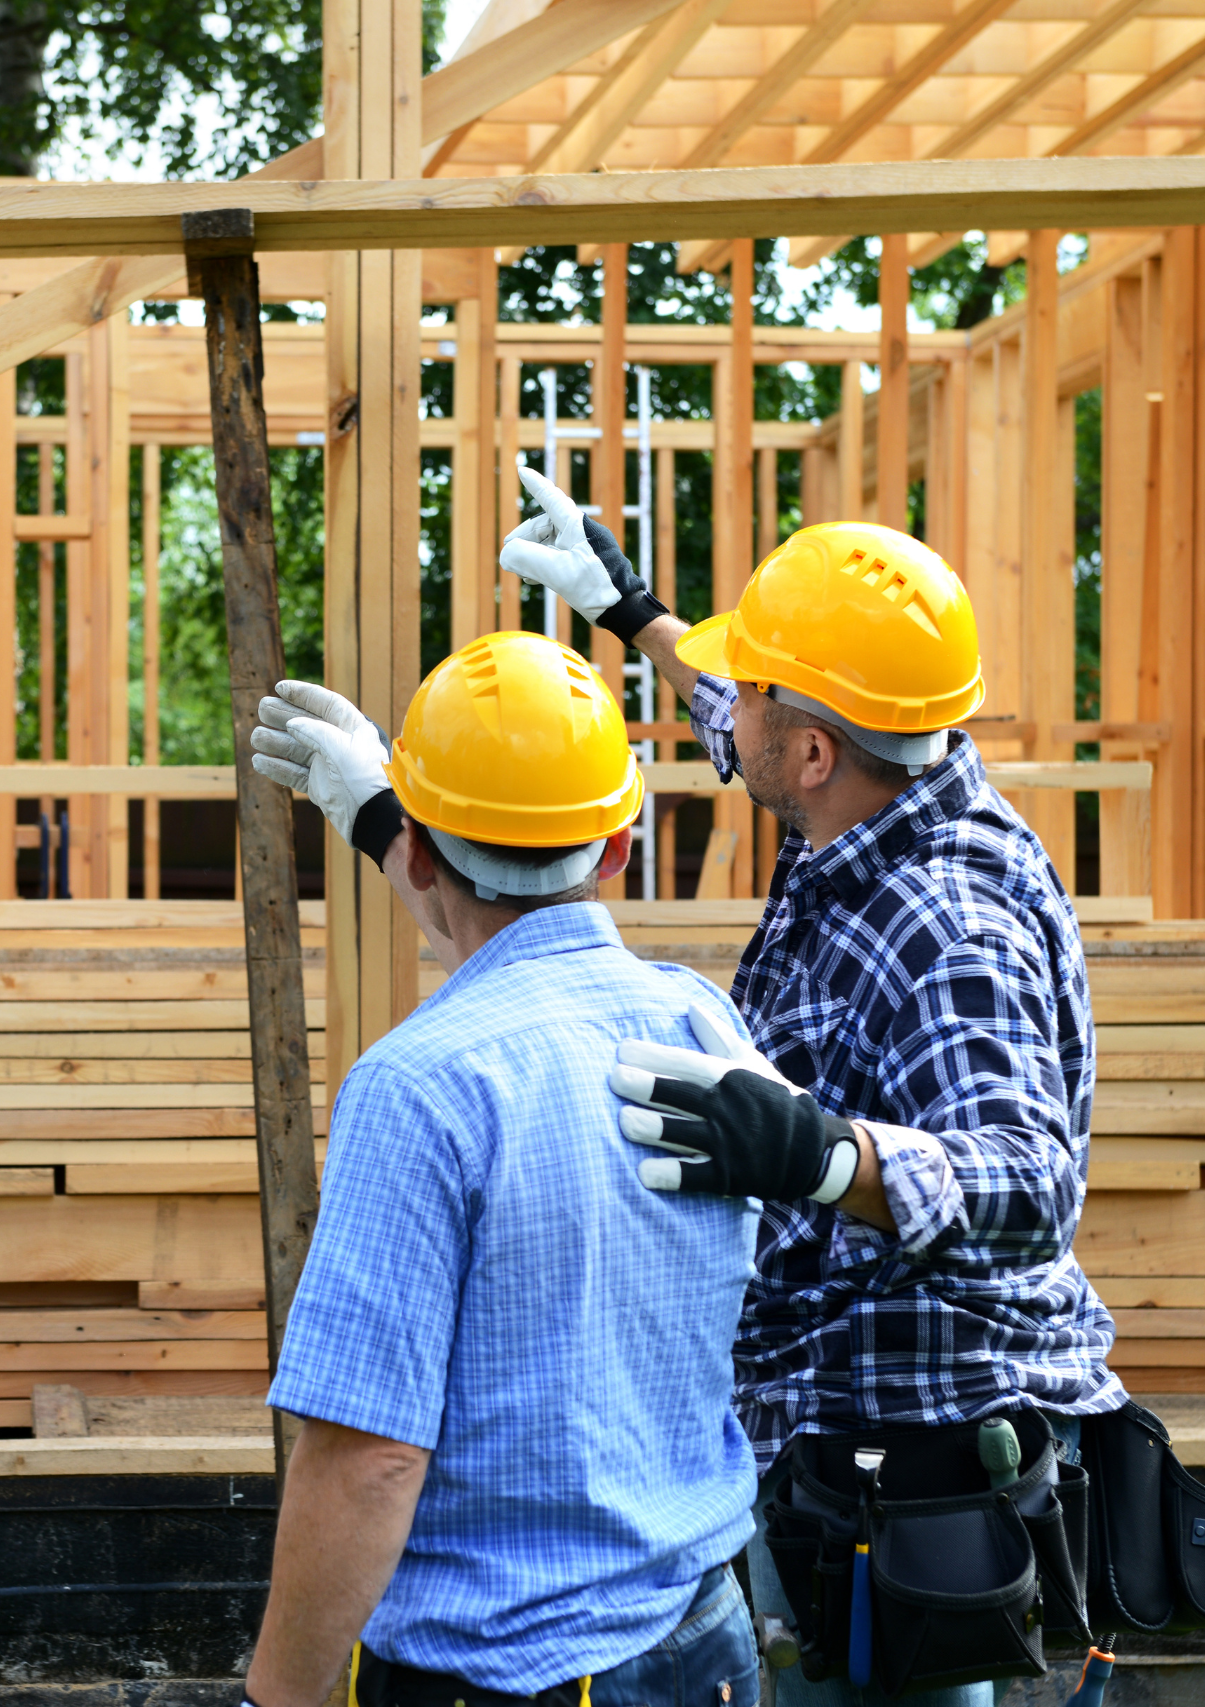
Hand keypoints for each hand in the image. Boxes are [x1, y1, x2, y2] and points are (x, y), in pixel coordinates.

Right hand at [250, 681, 400, 862]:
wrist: (371, 817)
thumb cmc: (363, 778)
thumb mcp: (340, 747)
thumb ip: (314, 731)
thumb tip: (292, 724)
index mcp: (353, 728)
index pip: (327, 704)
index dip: (304, 694)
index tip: (279, 688)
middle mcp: (341, 744)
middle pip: (307, 724)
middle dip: (284, 715)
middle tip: (262, 708)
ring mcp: (329, 766)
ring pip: (297, 750)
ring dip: (276, 742)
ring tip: (256, 737)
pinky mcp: (320, 787)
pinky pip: (295, 774)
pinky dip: (278, 768)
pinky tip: (259, 761)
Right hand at [499, 467, 665, 642]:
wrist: (623, 609)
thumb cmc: (596, 587)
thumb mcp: (557, 572)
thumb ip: (527, 559)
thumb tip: (507, 554)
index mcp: (577, 526)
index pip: (552, 498)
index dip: (536, 485)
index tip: (522, 471)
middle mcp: (581, 532)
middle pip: (545, 526)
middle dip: (524, 539)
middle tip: (508, 557)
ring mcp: (583, 548)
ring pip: (549, 543)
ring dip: (531, 555)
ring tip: (519, 571)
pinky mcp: (584, 564)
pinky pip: (557, 557)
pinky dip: (542, 564)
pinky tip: (533, 578)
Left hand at [609, 1002, 860, 1202]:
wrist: (813, 1148)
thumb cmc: (772, 1097)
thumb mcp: (750, 1062)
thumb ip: (716, 1036)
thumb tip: (690, 1006)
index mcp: (728, 1077)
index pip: (685, 1063)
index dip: (654, 1056)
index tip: (622, 1051)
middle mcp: (725, 1108)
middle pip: (680, 1095)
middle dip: (647, 1086)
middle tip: (614, 1079)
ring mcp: (727, 1143)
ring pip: (683, 1134)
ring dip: (654, 1128)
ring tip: (625, 1122)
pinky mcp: (728, 1176)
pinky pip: (696, 1176)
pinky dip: (672, 1175)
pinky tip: (644, 1174)